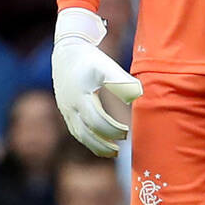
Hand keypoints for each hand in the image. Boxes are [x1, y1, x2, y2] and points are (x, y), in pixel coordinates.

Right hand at [52, 8, 142, 157]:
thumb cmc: (90, 59)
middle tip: (119, 151)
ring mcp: (66, 110)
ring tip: (112, 153)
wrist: (66, 51)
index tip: (126, 133)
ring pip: (79, 134)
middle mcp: (70, 107)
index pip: (96, 121)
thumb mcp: (106, 66)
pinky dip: (88, 139)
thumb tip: (139, 94)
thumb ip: (122, 81)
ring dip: (95, 145)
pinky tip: (100, 143)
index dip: (111, 130)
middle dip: (102, 145)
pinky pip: (76, 130)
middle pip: (85, 134)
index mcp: (81, 97)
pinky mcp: (65, 110)